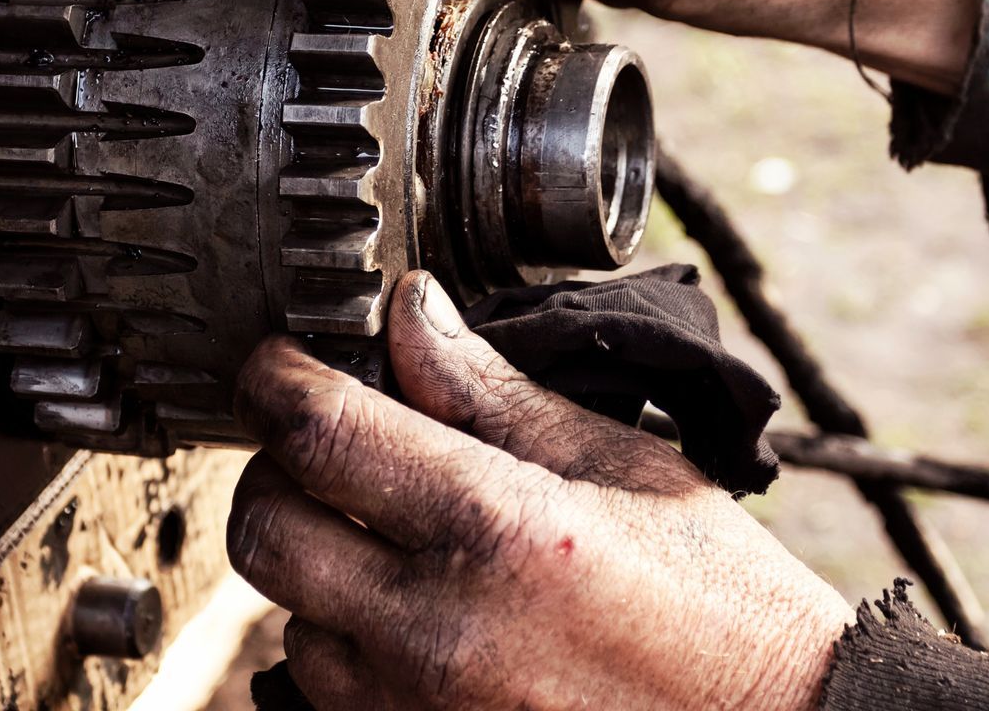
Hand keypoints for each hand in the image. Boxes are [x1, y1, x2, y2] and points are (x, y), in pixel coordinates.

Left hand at [226, 272, 851, 710]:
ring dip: (317, 568)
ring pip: (288, 620)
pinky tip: (414, 620)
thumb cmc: (720, 605)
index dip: (276, 380)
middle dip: (280, 471)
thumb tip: (410, 316)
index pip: (320, 432)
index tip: (277, 362)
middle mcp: (437, 631)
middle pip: (269, 530)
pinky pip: (326, 697)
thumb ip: (494, 393)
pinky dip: (347, 648)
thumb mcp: (623, 466)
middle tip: (329, 446)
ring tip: (394, 544)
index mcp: (496, 528)